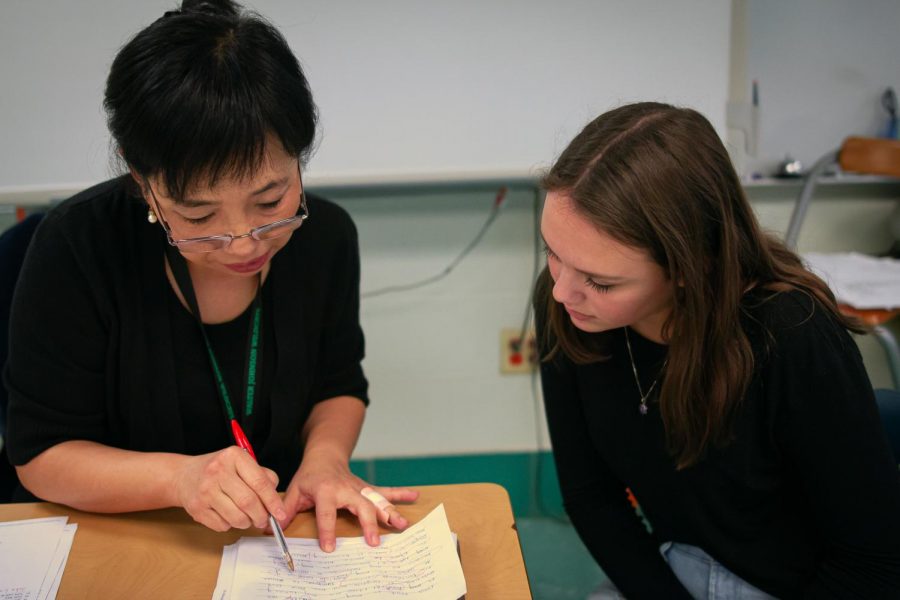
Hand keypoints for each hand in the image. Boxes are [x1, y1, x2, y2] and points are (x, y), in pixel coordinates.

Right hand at [173, 446, 285, 531]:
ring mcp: (205, 490)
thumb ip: (262, 476)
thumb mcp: (241, 463)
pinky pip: (222, 525)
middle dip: (261, 516)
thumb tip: (275, 502)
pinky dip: (230, 525)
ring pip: (237, 517)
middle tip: (263, 520)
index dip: (273, 501)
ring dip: (247, 522)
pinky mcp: (196, 508)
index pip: (260, 482)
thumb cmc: (220, 470)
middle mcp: (217, 471)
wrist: (183, 476)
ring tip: (246, 517)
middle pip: (249, 502)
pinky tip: (227, 514)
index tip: (280, 513)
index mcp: (233, 456)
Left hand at [282, 453, 418, 551]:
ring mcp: (360, 488)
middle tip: (374, 542)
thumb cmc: (309, 476)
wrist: (325, 456)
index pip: (326, 512)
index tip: (329, 548)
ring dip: (390, 511)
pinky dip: (400, 494)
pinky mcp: (367, 489)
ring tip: (402, 524)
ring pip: (377, 499)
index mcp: (325, 490)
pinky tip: (415, 496)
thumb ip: (285, 509)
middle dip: (368, 524)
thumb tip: (271, 528)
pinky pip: (385, 491)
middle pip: (359, 506)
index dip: (326, 530)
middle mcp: (346, 488)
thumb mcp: (294, 490)